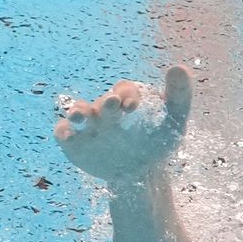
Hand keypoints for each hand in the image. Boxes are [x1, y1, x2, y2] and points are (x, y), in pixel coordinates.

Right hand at [54, 64, 193, 184]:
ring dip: (78, 112)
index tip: (133, 107)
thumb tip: (179, 67)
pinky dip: (63, 131)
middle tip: (112, 105)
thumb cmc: (158, 140)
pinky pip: (63, 132)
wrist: (141, 174)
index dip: (128, 95)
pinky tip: (68, 134)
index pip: (125, 90)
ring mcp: (89, 125)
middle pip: (103, 102)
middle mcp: (105, 109)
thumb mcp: (175, 118)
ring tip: (80, 116)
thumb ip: (179, 94)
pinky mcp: (75, 143)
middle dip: (106, 104)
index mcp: (126, 99)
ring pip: (79, 112)